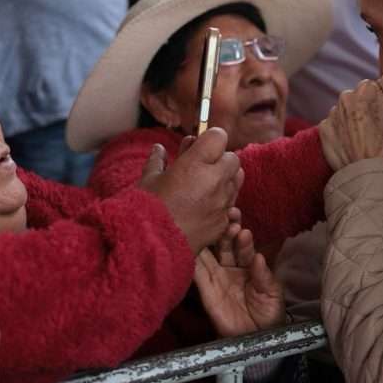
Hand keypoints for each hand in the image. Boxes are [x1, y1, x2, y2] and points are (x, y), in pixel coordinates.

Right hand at [139, 129, 243, 252]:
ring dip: (224, 178)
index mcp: (196, 163)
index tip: (198, 144)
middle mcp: (215, 180)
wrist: (152, 246)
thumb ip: (157, 160)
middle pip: (232, 158)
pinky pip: (231, 204)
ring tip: (204, 185)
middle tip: (199, 166)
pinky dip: (222, 201)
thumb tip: (159, 148)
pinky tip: (205, 206)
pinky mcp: (224, 221)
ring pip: (236, 180)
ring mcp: (222, 202)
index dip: (210, 138)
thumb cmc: (146, 210)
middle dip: (219, 159)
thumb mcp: (148, 179)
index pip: (219, 136)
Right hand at [194, 221, 284, 337]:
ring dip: (209, 243)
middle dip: (225, 232)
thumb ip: (264, 276)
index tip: (242, 229)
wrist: (257, 339)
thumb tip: (259, 257)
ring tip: (210, 230)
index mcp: (249, 264)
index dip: (242, 237)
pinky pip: (198, 275)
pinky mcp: (206, 292)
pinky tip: (191, 249)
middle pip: (225, 246)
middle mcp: (231, 267)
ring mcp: (217, 278)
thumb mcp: (271, 293)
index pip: (244, 247)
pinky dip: (193, 262)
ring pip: (209, 255)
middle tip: (227, 221)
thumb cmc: (269, 313)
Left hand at [319, 74, 382, 169]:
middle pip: (356, 97)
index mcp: (363, 91)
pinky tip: (352, 143)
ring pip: (345, 111)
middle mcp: (344, 99)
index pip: (371, 86)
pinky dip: (341, 131)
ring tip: (365, 138)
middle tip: (377, 128)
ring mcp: (332, 116)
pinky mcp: (324, 132)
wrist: (371, 175)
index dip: (381, 100)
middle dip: (365, 108)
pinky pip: (333, 124)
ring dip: (353, 119)